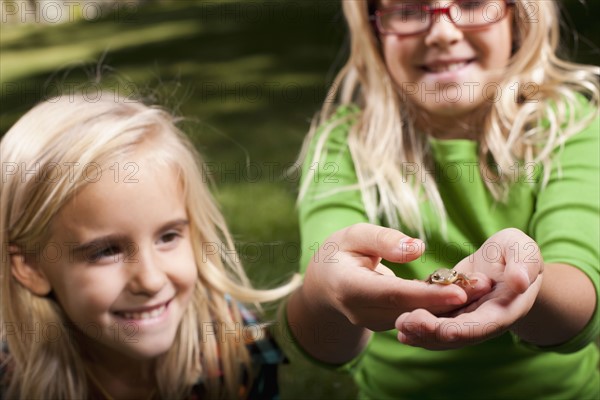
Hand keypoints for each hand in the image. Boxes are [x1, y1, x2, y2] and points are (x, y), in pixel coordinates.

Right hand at [302, 223, 489, 331]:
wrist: (324, 285)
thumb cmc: (339, 252)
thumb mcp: (353, 235)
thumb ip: (382, 239)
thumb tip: (418, 248)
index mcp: (348, 288)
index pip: (392, 294)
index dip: (426, 295)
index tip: (459, 290)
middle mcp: (361, 312)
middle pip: (410, 310)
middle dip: (449, 301)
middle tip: (483, 286)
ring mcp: (375, 323)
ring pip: (417, 317)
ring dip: (450, 306)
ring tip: (482, 287)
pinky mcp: (387, 325)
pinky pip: (416, 317)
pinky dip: (440, 306)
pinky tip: (467, 292)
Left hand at [396, 228, 542, 348]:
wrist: (506, 262)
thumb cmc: (516, 252)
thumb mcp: (522, 250)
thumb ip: (523, 263)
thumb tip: (520, 281)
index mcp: (504, 310)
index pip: (483, 325)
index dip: (463, 330)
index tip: (443, 329)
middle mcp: (483, 321)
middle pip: (457, 334)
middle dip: (431, 332)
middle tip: (405, 323)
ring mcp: (466, 320)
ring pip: (442, 334)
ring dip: (420, 332)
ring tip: (399, 325)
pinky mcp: (451, 313)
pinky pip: (434, 323)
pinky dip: (418, 325)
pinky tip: (398, 323)